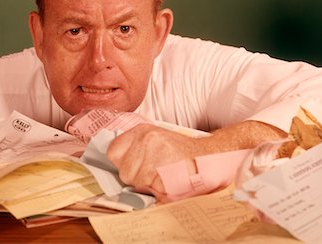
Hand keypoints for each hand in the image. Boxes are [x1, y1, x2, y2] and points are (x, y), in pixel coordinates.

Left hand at [106, 120, 285, 201]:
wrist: (208, 156)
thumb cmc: (180, 152)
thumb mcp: (155, 140)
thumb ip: (135, 149)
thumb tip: (116, 165)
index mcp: (142, 130)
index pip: (113, 152)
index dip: (122, 163)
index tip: (133, 166)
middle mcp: (147, 139)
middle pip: (124, 171)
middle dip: (136, 177)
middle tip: (155, 171)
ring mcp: (157, 154)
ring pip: (137, 182)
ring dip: (149, 185)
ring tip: (164, 175)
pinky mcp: (166, 171)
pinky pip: (152, 189)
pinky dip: (160, 190)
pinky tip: (171, 180)